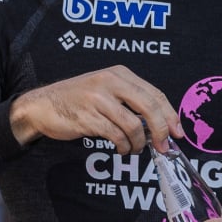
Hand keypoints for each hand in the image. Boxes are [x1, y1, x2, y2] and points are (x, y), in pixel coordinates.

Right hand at [9, 65, 181, 153]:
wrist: (43, 105)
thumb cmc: (79, 99)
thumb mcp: (106, 89)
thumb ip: (130, 99)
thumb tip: (161, 123)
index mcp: (119, 73)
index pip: (155, 93)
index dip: (170, 114)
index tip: (178, 132)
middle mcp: (110, 82)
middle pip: (149, 106)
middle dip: (161, 130)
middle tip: (163, 146)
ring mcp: (98, 98)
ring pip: (133, 125)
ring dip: (138, 143)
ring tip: (133, 149)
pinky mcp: (87, 117)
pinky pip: (115, 135)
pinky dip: (122, 146)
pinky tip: (120, 148)